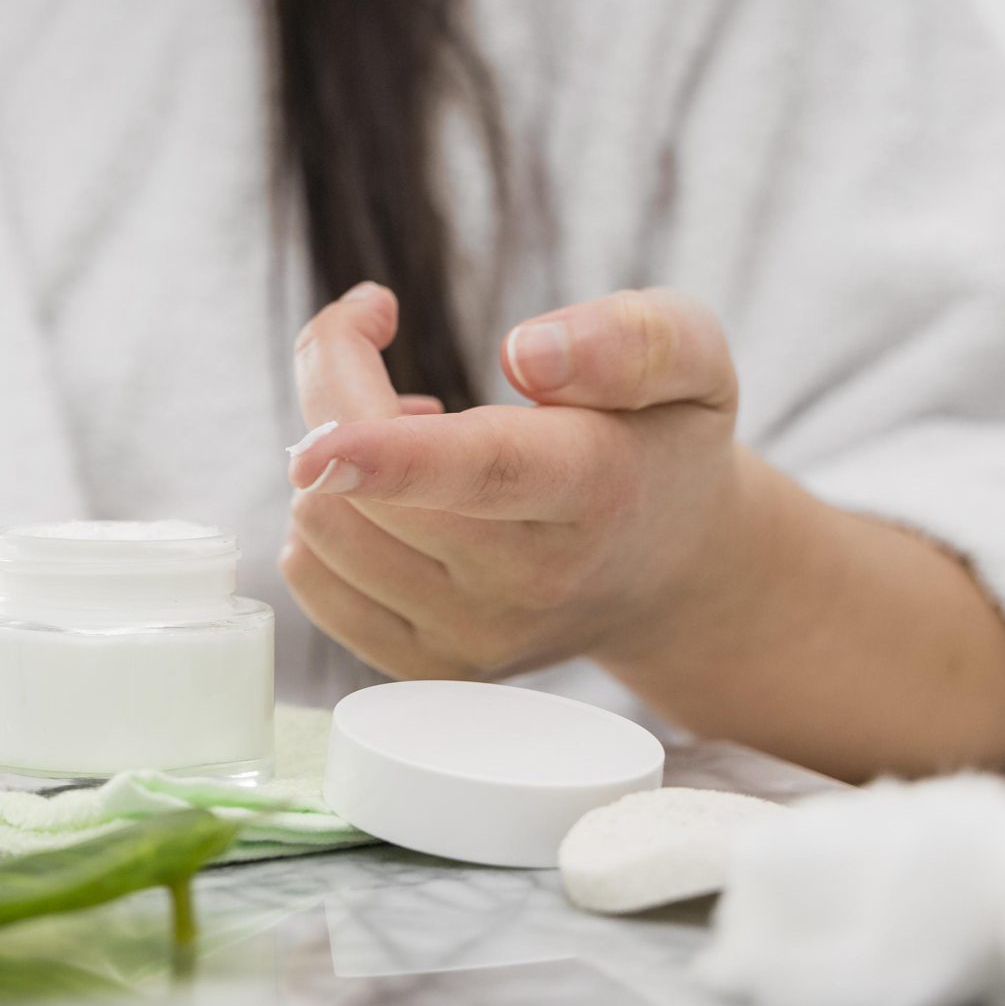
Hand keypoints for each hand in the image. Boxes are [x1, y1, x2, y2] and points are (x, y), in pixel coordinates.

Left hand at [280, 283, 753, 680]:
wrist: (669, 571)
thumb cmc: (663, 443)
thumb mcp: (695, 361)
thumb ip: (631, 340)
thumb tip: (528, 354)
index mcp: (596, 487)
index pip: (486, 474)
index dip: (391, 455)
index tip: (315, 446)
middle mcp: (529, 580)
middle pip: (369, 493)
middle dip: (338, 387)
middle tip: (383, 345)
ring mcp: (472, 636)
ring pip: (322, 531)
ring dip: (334, 456)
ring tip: (412, 434)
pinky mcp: (424, 665)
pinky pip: (310, 579)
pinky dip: (327, 515)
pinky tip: (392, 497)